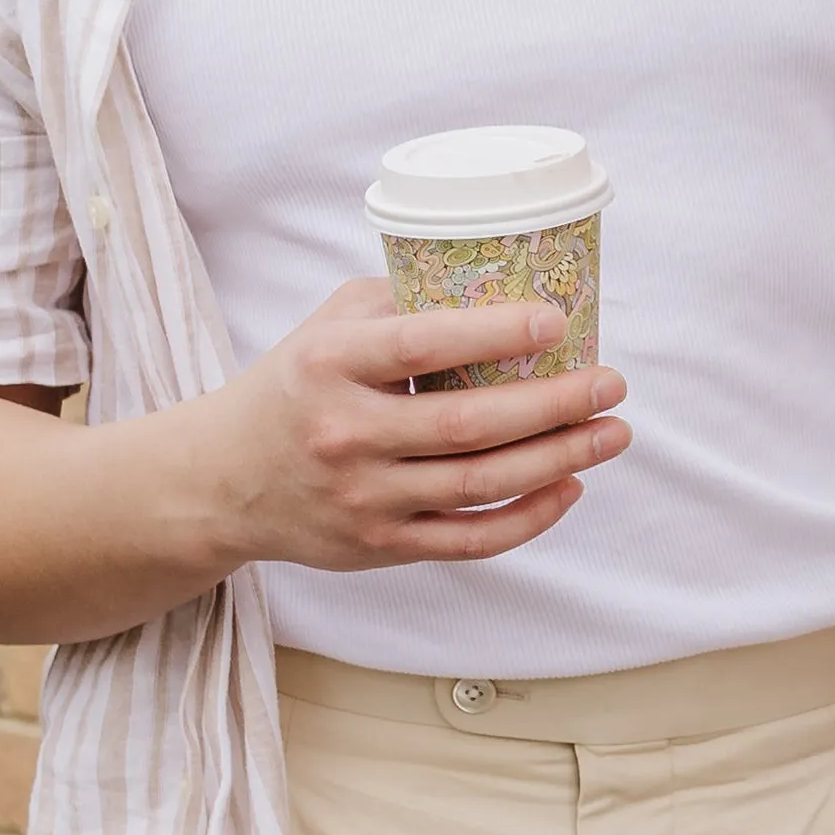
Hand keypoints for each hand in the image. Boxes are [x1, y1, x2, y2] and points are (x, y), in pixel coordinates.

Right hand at [189, 277, 630, 576]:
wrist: (222, 480)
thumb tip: (502, 288)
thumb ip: (403, 302)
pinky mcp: (379, 545)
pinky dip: (529, 516)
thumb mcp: (328, 325)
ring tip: (612, 432)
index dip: (495, 333)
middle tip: (611, 383)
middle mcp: (344, 435)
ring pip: (480, 485)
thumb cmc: (295, 385)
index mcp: (329, 365)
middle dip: (555, 404)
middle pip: (468, 426)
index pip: (421, 346)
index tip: (557, 320)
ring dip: (560, 458)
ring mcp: (363, 498)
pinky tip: (569, 484)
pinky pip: (470, 540)